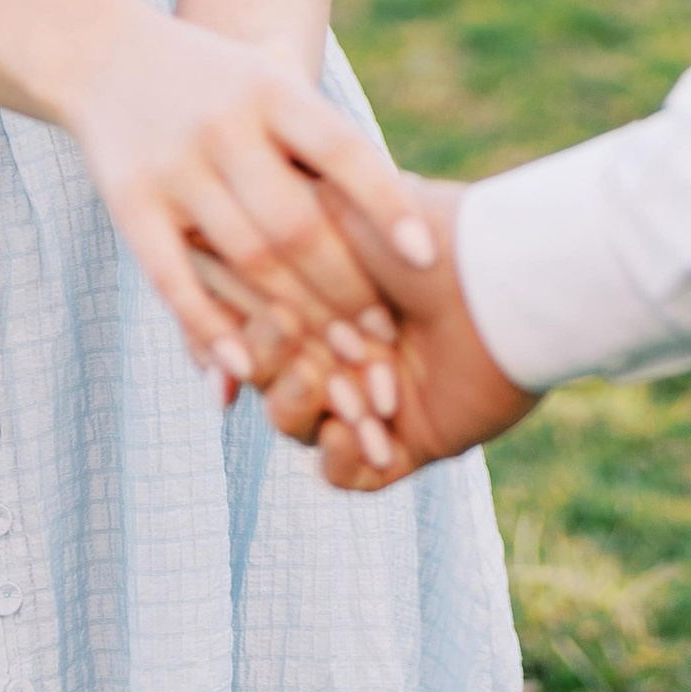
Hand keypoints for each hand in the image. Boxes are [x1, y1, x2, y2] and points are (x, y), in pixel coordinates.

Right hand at [61, 3, 436, 390]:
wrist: (103, 54)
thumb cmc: (215, 80)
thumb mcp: (270, 77)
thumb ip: (327, 134)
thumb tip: (411, 198)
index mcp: (271, 89)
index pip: (343, 150)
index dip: (387, 205)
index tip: (428, 258)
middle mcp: (225, 124)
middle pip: (297, 221)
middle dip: (346, 286)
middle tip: (382, 338)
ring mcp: (175, 164)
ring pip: (245, 256)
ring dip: (295, 317)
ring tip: (336, 361)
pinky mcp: (129, 201)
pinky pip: (172, 276)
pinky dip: (209, 325)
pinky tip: (244, 365)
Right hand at [203, 180, 540, 485]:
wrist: (503, 283)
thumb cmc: (419, 235)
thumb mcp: (328, 216)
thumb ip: (261, 239)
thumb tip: (187, 253)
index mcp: (317, 291)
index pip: (249, 322)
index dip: (235, 331)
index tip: (240, 319)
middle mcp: (339, 346)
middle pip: (265, 378)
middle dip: (272, 367)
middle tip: (293, 344)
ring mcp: (369, 396)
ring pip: (296, 427)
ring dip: (304, 411)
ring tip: (339, 393)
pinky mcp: (406, 444)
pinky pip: (346, 475)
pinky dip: (345, 458)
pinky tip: (362, 435)